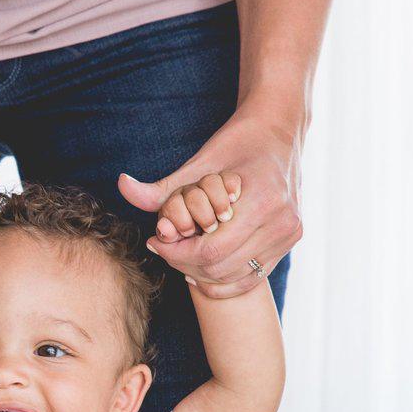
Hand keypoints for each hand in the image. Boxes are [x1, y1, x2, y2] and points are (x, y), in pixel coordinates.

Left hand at [118, 112, 303, 298]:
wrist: (279, 130)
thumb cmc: (235, 143)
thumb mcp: (197, 163)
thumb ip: (160, 187)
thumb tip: (121, 186)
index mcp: (262, 202)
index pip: (210, 250)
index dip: (175, 253)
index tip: (155, 241)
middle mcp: (282, 222)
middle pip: (220, 267)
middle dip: (184, 263)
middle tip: (164, 250)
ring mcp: (289, 233)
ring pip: (234, 277)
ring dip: (202, 273)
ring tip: (181, 256)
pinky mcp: (291, 240)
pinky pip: (252, 277)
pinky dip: (224, 280)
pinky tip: (201, 269)